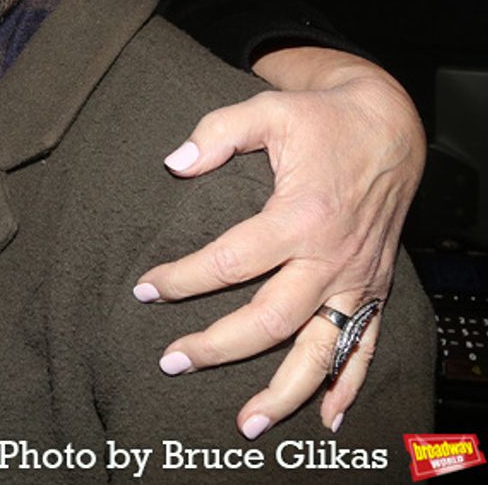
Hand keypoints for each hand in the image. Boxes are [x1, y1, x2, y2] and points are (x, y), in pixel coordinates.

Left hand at [133, 48, 423, 438]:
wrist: (389, 126)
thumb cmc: (322, 120)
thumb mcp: (267, 110)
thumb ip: (217, 134)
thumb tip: (175, 164)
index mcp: (301, 216)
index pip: (230, 261)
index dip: (181, 279)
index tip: (145, 291)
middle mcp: (331, 257)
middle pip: (269, 319)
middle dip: (218, 346)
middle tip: (171, 361)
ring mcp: (355, 279)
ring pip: (319, 349)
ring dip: (284, 391)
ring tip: (248, 422)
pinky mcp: (372, 288)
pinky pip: (364, 346)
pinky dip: (348, 385)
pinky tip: (327, 418)